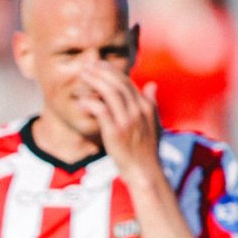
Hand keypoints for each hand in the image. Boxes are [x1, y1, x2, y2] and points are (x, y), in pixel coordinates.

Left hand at [78, 63, 160, 183]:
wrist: (144, 172)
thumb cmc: (147, 150)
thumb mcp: (155, 124)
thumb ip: (152, 104)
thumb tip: (151, 85)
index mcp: (146, 107)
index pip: (128, 83)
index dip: (112, 72)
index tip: (99, 66)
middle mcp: (138, 111)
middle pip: (118, 83)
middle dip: (101, 72)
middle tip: (87, 66)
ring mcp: (127, 121)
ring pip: (110, 92)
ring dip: (95, 81)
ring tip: (83, 75)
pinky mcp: (116, 132)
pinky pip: (101, 111)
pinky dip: (91, 103)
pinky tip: (82, 101)